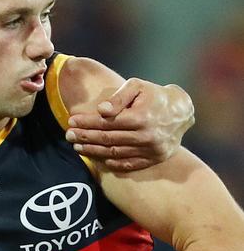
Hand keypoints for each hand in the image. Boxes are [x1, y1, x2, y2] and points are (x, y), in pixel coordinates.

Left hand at [65, 78, 194, 170]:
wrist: (182, 111)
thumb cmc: (154, 95)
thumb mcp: (137, 86)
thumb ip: (118, 97)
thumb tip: (101, 110)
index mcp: (141, 117)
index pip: (106, 123)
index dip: (86, 123)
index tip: (71, 121)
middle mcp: (146, 137)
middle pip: (108, 139)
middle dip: (85, 138)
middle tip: (69, 136)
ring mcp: (151, 150)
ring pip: (115, 153)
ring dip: (93, 151)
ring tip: (77, 147)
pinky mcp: (154, 159)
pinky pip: (128, 164)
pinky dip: (111, 162)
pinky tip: (97, 157)